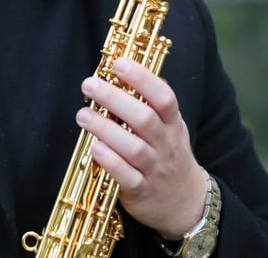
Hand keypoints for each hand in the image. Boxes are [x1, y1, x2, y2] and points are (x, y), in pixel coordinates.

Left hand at [76, 57, 206, 238]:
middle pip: (144, 119)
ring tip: (83, 115)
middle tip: (89, 84)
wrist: (185, 203)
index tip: (118, 63)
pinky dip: (110, 161)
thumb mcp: (168, 127)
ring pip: (133, 148)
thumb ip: (148, 103)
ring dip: (105, 129)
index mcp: (172, 124)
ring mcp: (156, 169)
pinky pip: (127, 176)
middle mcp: (166, 145)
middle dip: (115, 99)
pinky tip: (94, 147)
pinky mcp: (142, 191)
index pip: (164, 98)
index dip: (143, 79)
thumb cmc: (167, 154)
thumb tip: (119, 71)